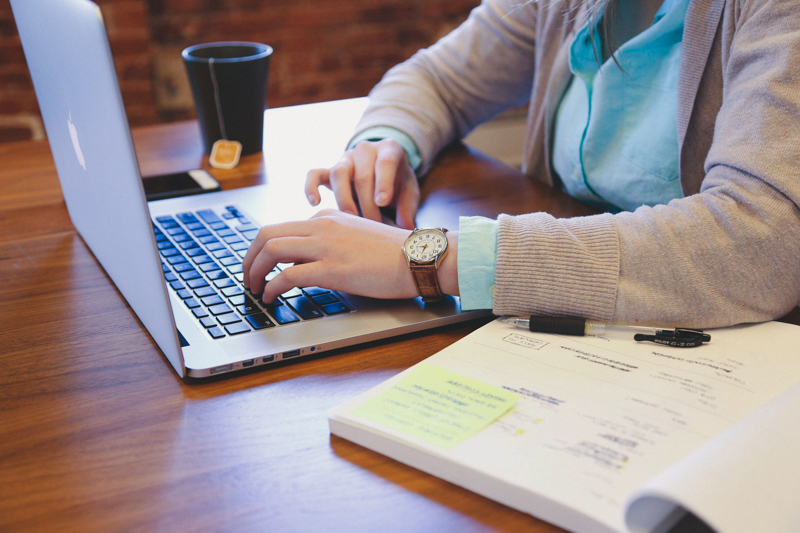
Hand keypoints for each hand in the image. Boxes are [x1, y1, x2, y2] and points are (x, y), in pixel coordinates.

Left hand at [242, 210, 458, 302]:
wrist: (419, 257)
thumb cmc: (395, 254)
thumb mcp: (357, 237)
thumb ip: (333, 241)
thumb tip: (310, 261)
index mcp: (327, 218)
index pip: (281, 228)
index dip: (262, 249)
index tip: (259, 266)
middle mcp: (322, 226)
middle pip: (267, 234)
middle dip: (249, 258)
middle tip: (247, 278)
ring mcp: (326, 246)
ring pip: (271, 250)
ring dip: (254, 271)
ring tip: (254, 289)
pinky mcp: (332, 268)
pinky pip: (288, 275)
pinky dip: (272, 287)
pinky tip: (272, 298)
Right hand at [305, 139, 419, 229]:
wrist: (383, 168)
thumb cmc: (398, 181)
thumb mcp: (409, 190)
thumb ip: (408, 208)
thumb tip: (405, 228)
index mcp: (389, 149)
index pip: (385, 163)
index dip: (383, 182)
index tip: (382, 202)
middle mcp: (365, 150)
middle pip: (362, 176)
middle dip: (367, 204)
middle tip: (373, 226)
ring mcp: (345, 159)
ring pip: (338, 174)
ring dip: (344, 200)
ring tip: (351, 221)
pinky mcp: (329, 169)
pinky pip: (314, 174)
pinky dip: (311, 187)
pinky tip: (315, 203)